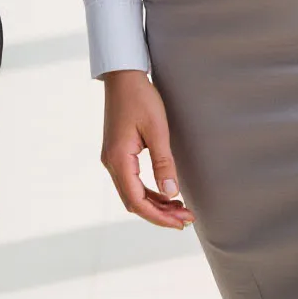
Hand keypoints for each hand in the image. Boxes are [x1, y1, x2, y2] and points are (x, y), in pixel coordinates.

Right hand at [100, 69, 190, 229]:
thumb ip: (164, 164)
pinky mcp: (117, 153)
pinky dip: (148, 192)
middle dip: (159, 214)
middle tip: (186, 219)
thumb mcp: (157, 130)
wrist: (123, 76)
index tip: (181, 222)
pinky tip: (165, 193)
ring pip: (132, 193)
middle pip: (133, 202)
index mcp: (119, 159)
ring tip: (180, 209)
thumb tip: (171, 194)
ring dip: (155, 204)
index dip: (159, 217)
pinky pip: (131, 181)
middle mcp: (111, 162)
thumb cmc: (140, 98)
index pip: (137, 201)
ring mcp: (112, 158)